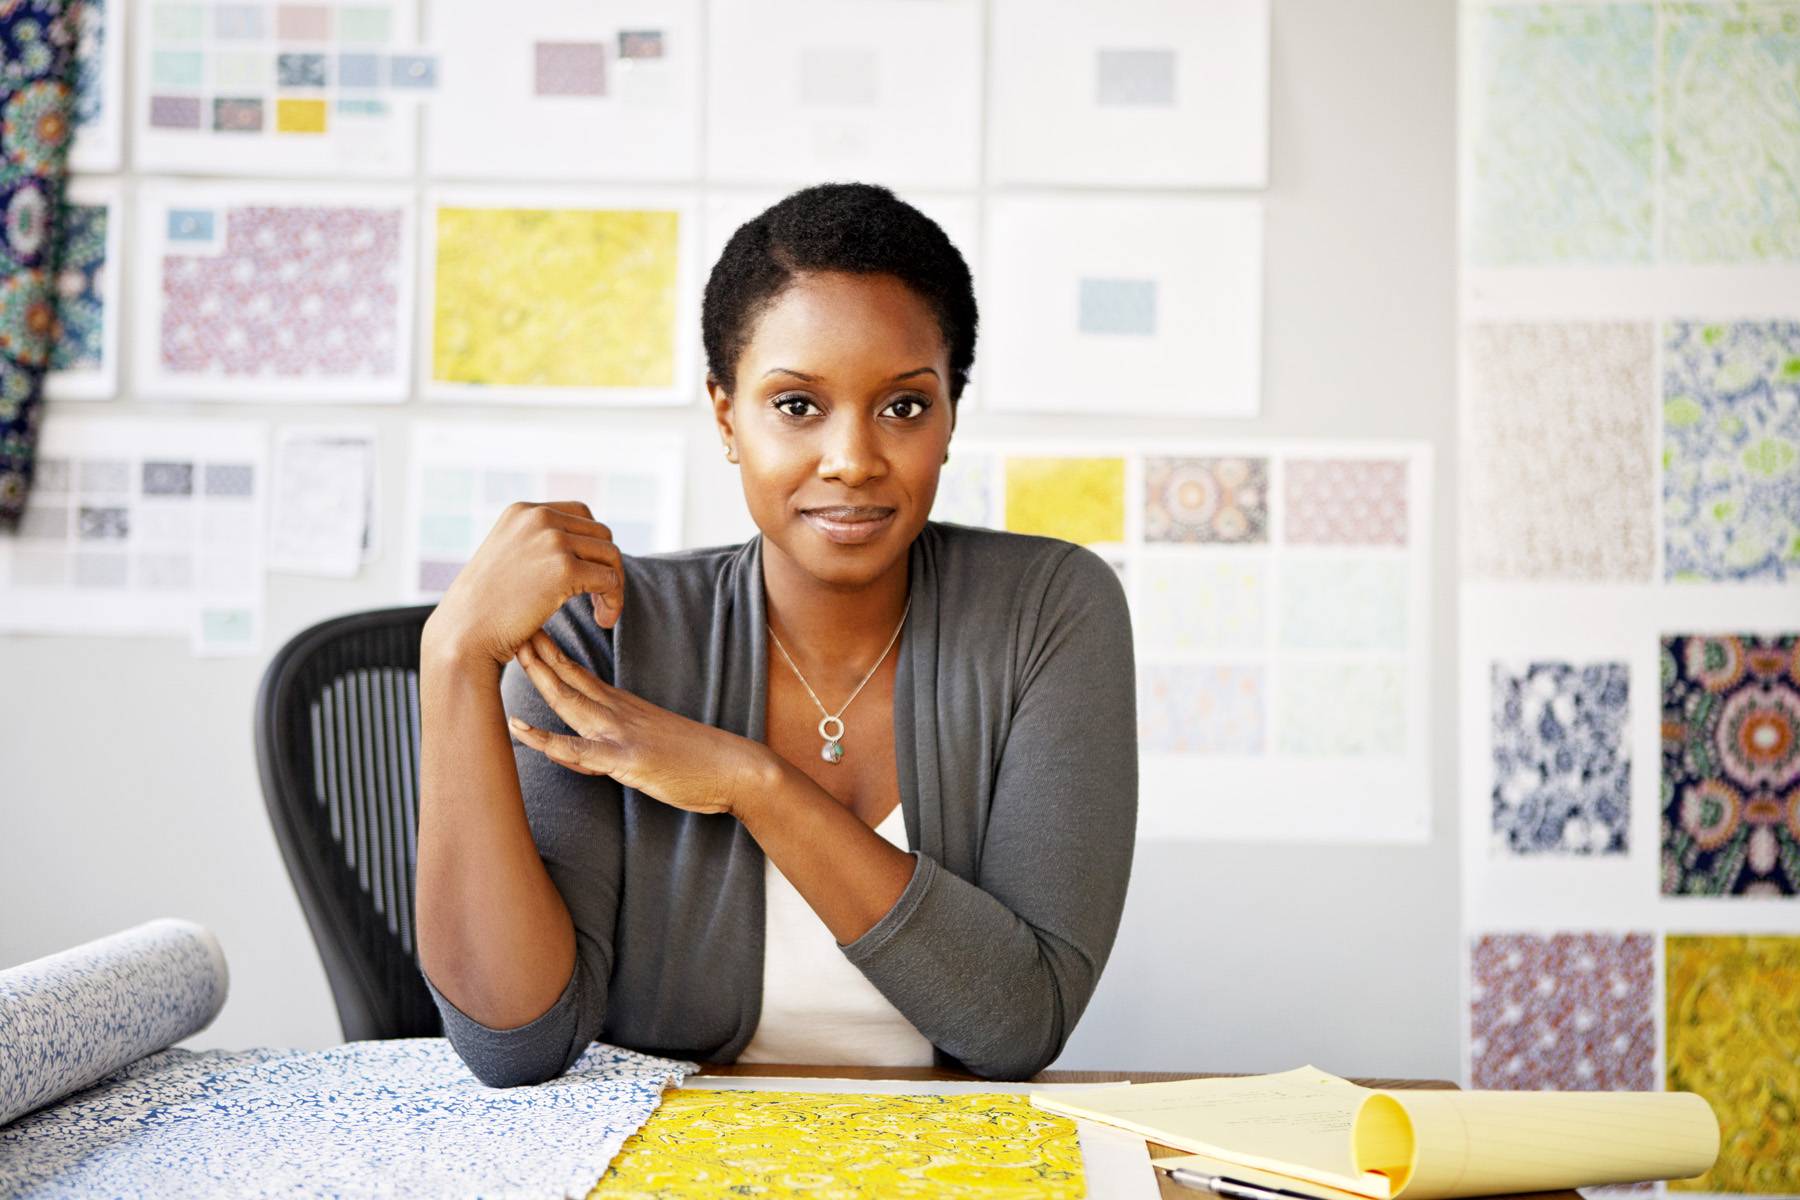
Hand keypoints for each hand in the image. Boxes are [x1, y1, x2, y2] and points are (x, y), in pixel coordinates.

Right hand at [422, 501, 624, 669]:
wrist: (465, 633)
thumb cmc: (485, 607)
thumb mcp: (508, 558)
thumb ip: (538, 544)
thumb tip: (582, 547)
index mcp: (523, 511)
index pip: (581, 514)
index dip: (592, 545)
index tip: (589, 575)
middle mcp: (538, 517)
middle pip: (601, 533)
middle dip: (606, 566)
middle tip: (599, 600)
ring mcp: (552, 540)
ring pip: (611, 555)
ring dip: (614, 585)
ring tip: (602, 612)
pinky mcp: (564, 568)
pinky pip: (610, 580)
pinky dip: (614, 601)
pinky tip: (602, 620)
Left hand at [507, 630, 777, 817]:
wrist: (735, 768)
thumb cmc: (697, 759)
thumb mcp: (652, 741)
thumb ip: (621, 738)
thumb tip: (594, 746)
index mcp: (623, 707)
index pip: (579, 674)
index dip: (550, 654)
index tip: (527, 631)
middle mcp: (619, 713)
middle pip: (569, 679)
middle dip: (537, 654)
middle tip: (509, 624)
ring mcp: (622, 734)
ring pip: (571, 703)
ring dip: (540, 680)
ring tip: (515, 655)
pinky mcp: (628, 759)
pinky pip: (582, 751)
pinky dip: (550, 741)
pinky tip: (524, 732)